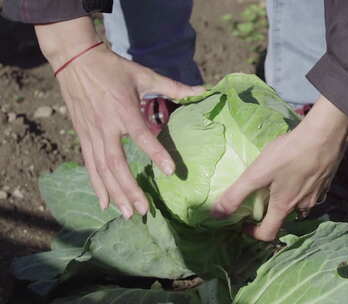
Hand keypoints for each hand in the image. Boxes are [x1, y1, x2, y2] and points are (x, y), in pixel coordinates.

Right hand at [35, 18, 204, 218]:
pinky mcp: (82, 137)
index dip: (156, 154)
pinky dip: (97, 185)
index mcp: (123, 110)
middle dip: (130, 189)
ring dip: (115, 193)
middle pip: (116, 163)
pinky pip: (90, 165)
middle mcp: (105, 126)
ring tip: (128, 213)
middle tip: (144, 210)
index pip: (141, 136)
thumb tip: (202, 91)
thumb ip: (173, 86)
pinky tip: (105, 203)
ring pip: (102, 169)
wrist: (75, 60)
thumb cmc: (112, 68)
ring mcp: (91, 134)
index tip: (171, 171)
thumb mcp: (143, 74)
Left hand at [212, 96, 347, 240]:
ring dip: (288, 200)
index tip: (245, 224)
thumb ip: (236, 195)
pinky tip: (298, 171)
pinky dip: (302, 188)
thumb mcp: (257, 173)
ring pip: (300, 205)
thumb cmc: (289, 154)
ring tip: (279, 182)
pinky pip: (311, 192)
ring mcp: (317, 194)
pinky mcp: (327, 181)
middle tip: (261, 197)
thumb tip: (216, 215)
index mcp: (284, 206)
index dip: (254, 233)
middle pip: (284, 218)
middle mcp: (303, 206)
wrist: (325, 135)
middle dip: (270, 212)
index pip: (268, 234)